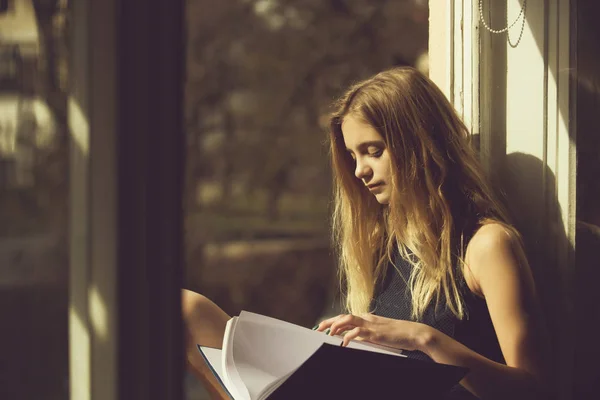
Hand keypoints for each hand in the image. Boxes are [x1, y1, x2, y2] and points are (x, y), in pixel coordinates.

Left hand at [315, 313, 433, 351]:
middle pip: (343, 316)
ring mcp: (371, 325)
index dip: (333, 321)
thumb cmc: (399, 334)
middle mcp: (367, 319)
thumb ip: (367, 334)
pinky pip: (358, 332)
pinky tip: (343, 343)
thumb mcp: (380, 333)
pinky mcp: (375, 333)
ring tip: (327, 333)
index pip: (346, 317)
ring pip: (348, 320)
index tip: (323, 326)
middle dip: (329, 322)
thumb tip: (354, 338)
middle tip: (318, 328)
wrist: (414, 333)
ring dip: (335, 325)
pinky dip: (348, 337)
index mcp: (367, 318)